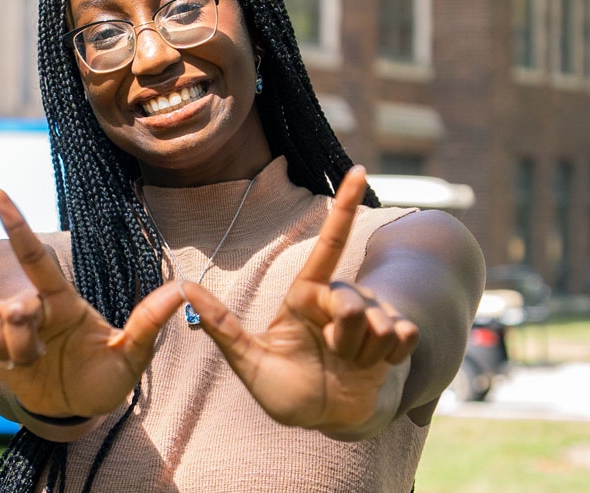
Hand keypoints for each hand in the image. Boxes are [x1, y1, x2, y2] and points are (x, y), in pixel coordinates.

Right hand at [0, 187, 185, 418]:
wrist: (77, 408)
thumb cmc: (107, 378)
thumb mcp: (132, 356)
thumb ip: (149, 322)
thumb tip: (181, 288)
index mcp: (63, 300)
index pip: (35, 258)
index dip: (17, 224)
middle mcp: (34, 307)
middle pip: (13, 305)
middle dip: (21, 332)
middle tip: (40, 357)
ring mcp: (9, 326)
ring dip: (10, 350)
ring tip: (31, 363)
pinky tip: (5, 361)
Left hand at [183, 167, 419, 437]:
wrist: (329, 419)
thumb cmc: (286, 390)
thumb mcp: (248, 361)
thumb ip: (221, 326)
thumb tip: (184, 287)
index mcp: (306, 295)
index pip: (329, 244)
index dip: (343, 206)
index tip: (356, 170)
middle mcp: (340, 298)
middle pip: (350, 302)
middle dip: (341, 336)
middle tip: (331, 357)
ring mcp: (373, 317)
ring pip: (377, 323)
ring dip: (362, 354)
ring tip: (349, 365)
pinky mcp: (399, 337)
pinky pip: (404, 336)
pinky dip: (389, 358)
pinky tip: (376, 366)